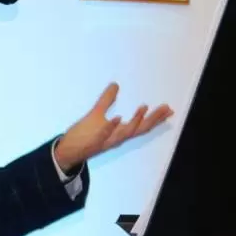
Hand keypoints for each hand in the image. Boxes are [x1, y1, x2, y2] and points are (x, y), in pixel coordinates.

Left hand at [53, 82, 173, 171]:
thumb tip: (115, 85)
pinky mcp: (93, 140)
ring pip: (125, 133)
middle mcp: (116, 137)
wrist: (68, 150)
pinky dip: (111, 126)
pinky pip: (104, 134)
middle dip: (153, 119)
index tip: (168, 109)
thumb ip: (106, 99)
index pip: (141, 125)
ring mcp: (105, 139)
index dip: (155, 118)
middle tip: (166, 109)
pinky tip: (117, 117)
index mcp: (119, 131)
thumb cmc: (83, 134)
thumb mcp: (97, 114)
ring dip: (135, 121)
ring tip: (144, 107)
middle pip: (139, 129)